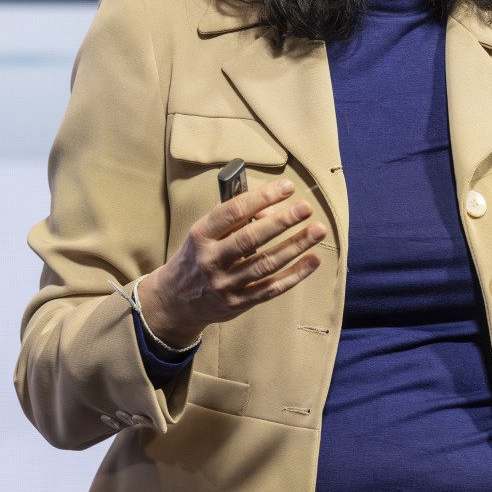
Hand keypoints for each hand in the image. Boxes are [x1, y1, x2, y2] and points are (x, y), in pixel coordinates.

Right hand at [138, 180, 327, 346]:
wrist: (173, 301)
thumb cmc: (195, 257)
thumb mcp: (203, 233)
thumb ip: (234, 220)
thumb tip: (273, 208)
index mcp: (200, 235)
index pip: (233, 212)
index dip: (261, 197)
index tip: (287, 187)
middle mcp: (210, 260)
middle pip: (251, 238)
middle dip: (281, 221)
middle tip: (306, 207)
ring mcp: (224, 285)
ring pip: (265, 263)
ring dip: (295, 246)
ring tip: (318, 230)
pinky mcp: (237, 304)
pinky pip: (271, 288)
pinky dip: (294, 275)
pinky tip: (312, 260)